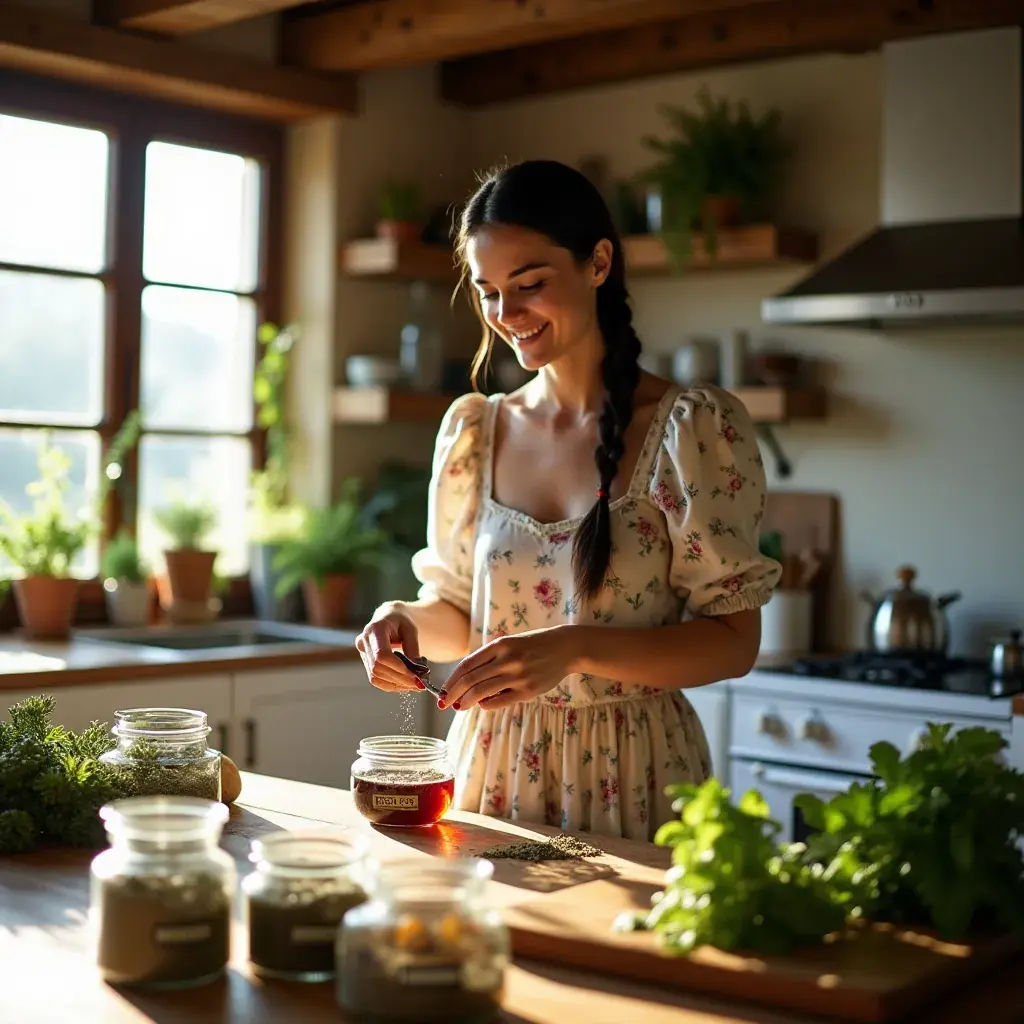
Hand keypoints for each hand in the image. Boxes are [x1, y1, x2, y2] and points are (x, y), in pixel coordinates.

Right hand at [356, 605, 423, 693]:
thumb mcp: (411, 629)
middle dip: (400, 679)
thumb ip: (412, 648)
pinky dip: (392, 685)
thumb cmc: (401, 621)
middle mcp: (364, 642)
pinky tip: (406, 685)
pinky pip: (376, 679)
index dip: (398, 668)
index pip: (382, 655)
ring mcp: (363, 653)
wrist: (388, 618)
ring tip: (415, 685)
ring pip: (376, 677)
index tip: (416, 676)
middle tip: (419, 684)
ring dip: (397, 685)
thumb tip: (416, 670)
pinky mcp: (366, 662)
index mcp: (375, 629)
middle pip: (378, 668)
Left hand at [440, 626, 578, 711]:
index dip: (451, 680)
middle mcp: (507, 659)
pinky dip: (486, 704)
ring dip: (466, 702)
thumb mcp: (509, 643)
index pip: (466, 665)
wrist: (565, 648)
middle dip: (453, 694)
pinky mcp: (528, 691)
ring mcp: (518, 676)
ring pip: (481, 692)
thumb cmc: (532, 646)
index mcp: (499, 645)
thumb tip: (464, 682)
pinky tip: (482, 704)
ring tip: (459, 706)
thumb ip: (489, 659)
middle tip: (443, 703)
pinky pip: (499, 701)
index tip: (442, 690)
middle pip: (470, 680)